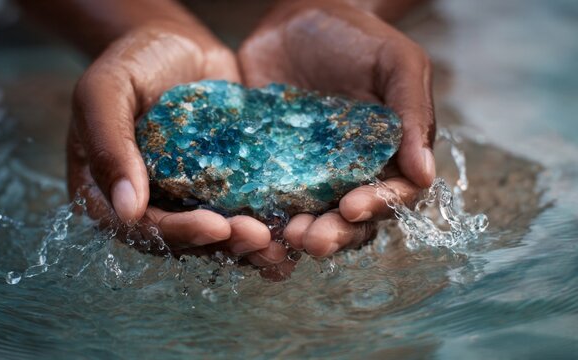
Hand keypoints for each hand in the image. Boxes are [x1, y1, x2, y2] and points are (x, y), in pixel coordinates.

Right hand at [68, 23, 286, 264]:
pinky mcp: (223, 185)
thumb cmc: (134, 61)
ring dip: (249, 245)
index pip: (143, 229)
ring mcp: (189, 196)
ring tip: (281, 246)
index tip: (218, 227)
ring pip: (217, 235)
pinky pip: (242, 210)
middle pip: (185, 240)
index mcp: (110, 193)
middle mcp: (150, 203)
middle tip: (262, 238)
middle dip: (224, 244)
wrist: (178, 43)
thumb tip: (127, 211)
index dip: (180, 234)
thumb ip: (109, 144)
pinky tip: (292, 224)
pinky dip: (266, 221)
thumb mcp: (106, 90)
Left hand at [239, 0, 435, 256]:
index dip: (377, 207)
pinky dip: (261, 217)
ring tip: (283, 238)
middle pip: (349, 221)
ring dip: (298, 235)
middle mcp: (350, 173)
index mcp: (388, 155)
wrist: (295, 18)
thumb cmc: (355, 36)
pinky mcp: (269, 168)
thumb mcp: (395, 62)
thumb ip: (413, 112)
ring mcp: (308, 175)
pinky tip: (250, 223)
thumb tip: (425, 175)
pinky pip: (266, 200)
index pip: (392, 195)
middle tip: (312, 240)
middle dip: (334, 235)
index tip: (352, 207)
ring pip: (309, 219)